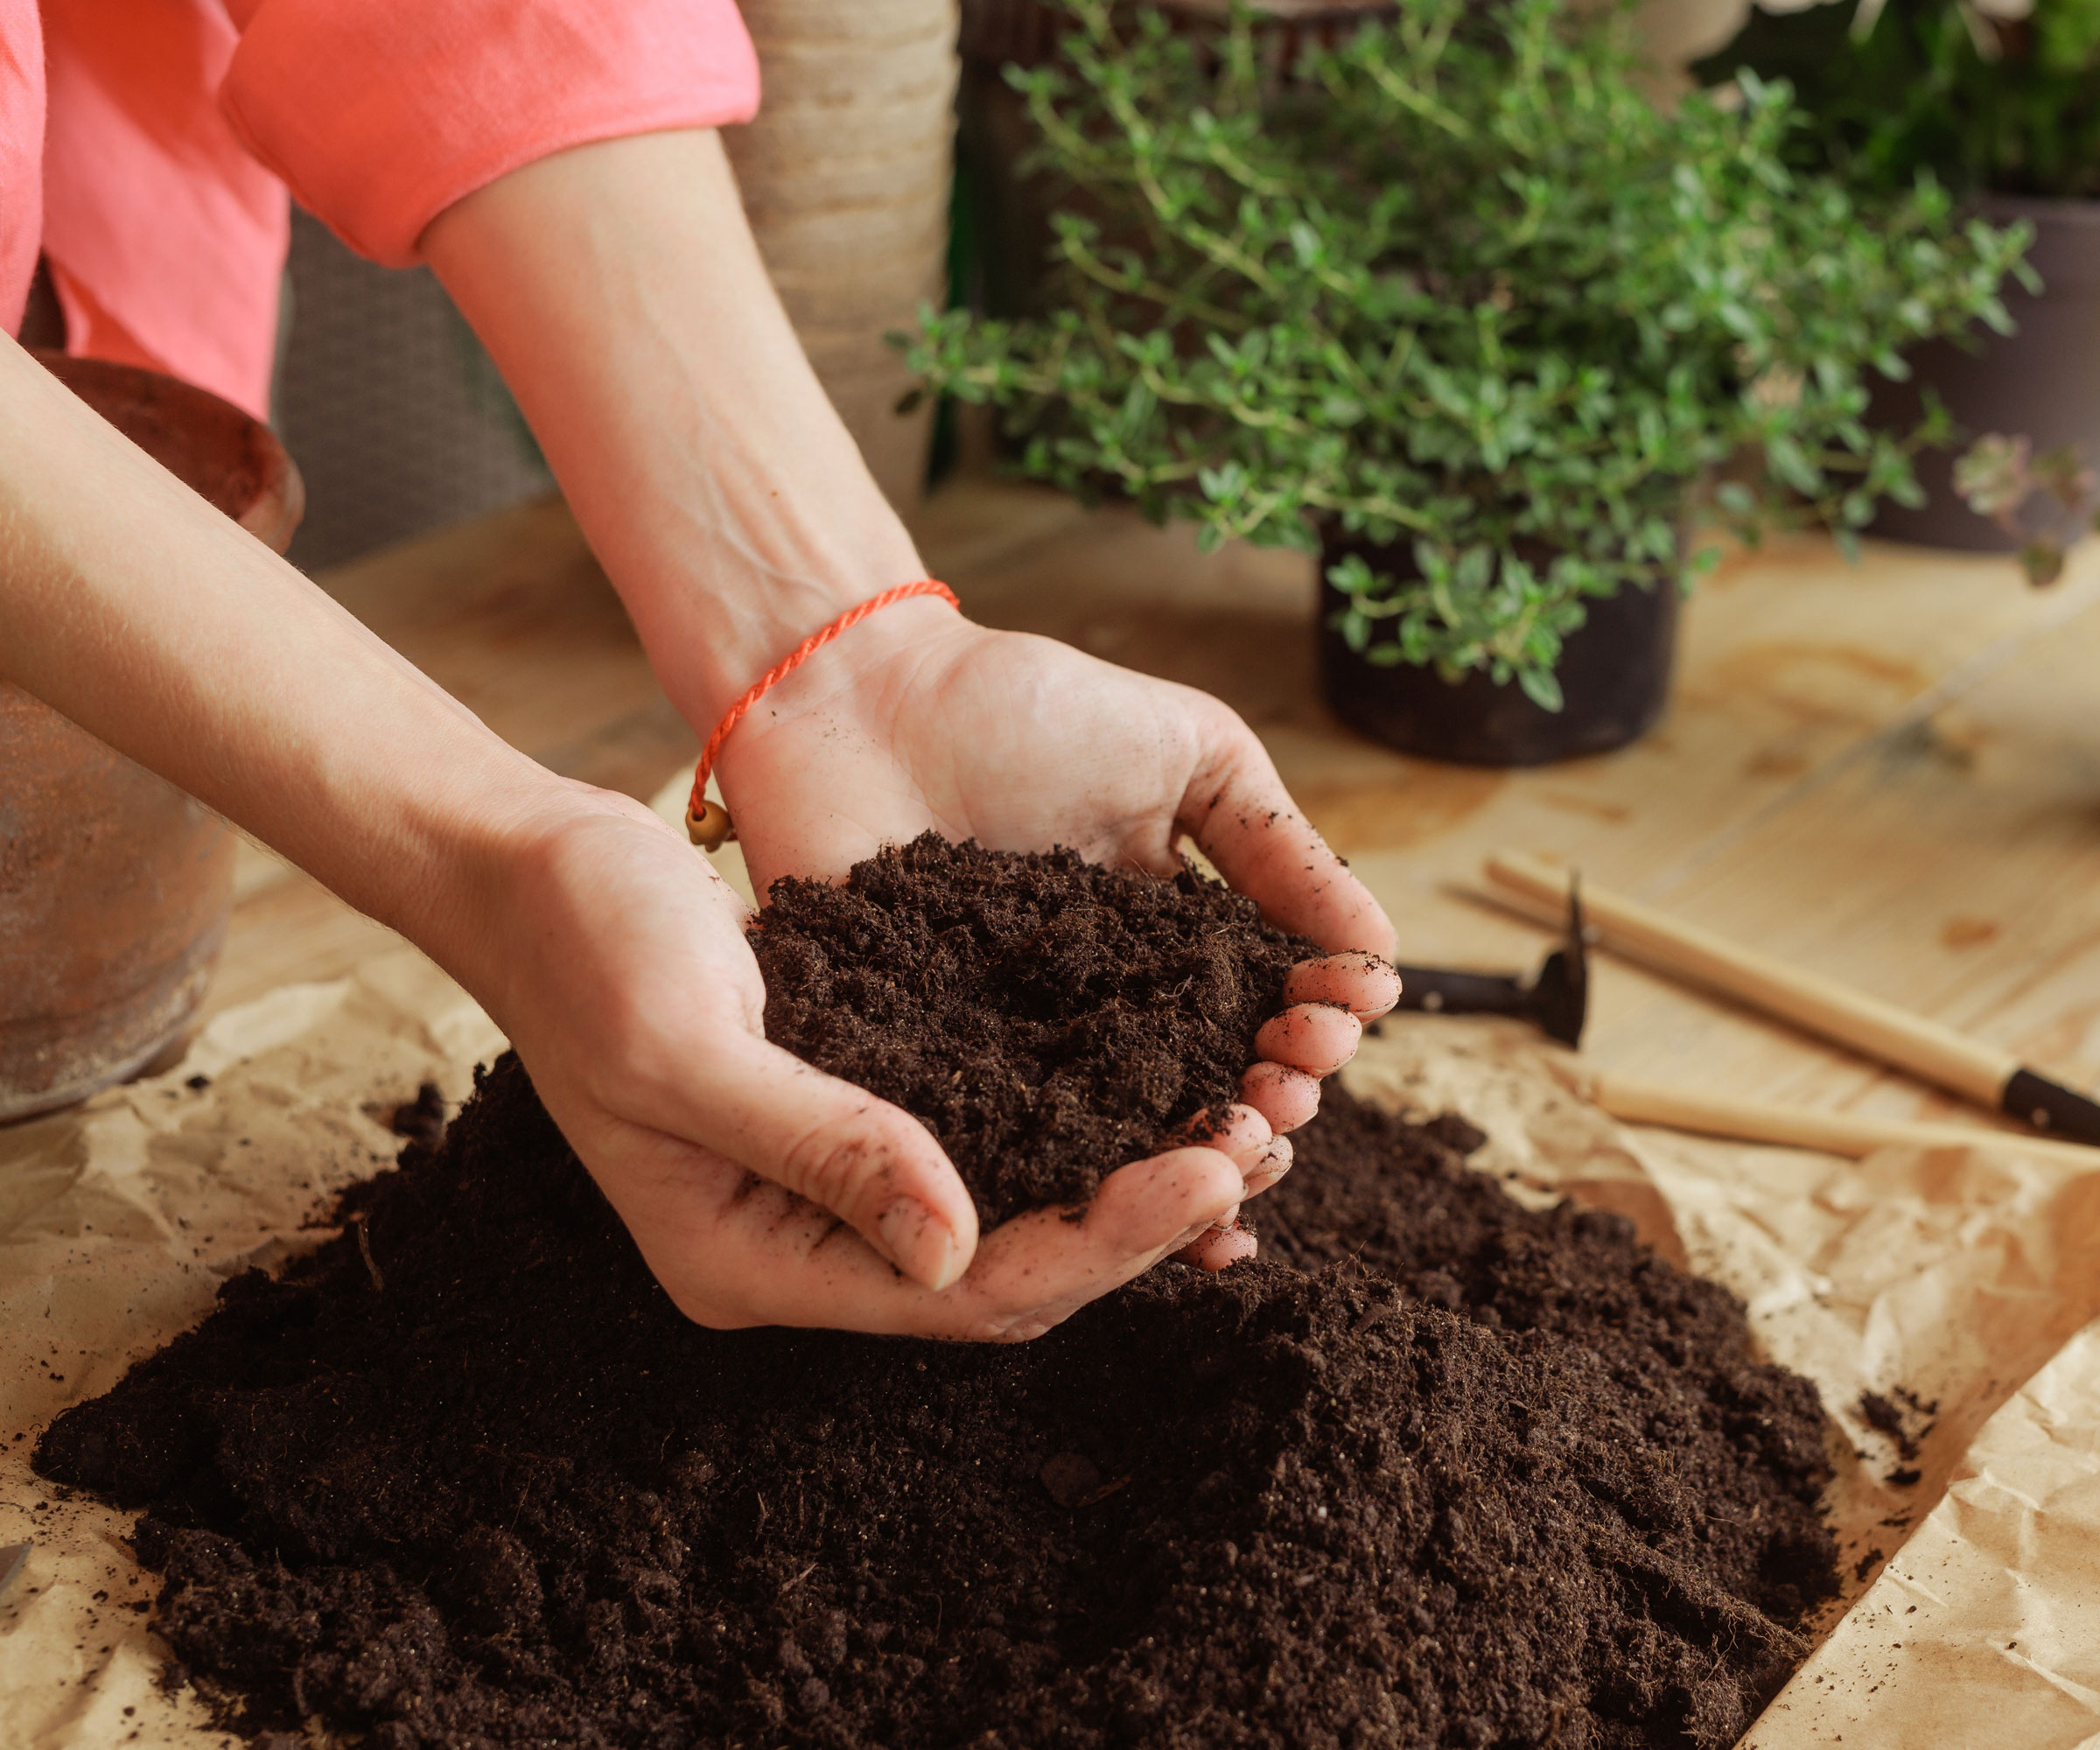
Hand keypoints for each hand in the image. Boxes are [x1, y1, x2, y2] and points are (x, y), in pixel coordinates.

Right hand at [470, 791, 1291, 1338]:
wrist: (531, 869)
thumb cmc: (586, 946)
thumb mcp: (691, 1046)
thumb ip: (820, 1146)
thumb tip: (958, 1249)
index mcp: (747, 1260)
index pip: (957, 1294)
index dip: (1093, 1241)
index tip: (1207, 1168)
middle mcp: (791, 1246)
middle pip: (995, 1274)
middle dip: (1127, 1221)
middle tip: (1251, 1148)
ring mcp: (816, 1187)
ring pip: (997, 1216)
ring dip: (1108, 1178)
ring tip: (1228, 1125)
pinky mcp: (840, 1116)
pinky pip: (973, 1148)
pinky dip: (1058, 1125)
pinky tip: (1136, 1086)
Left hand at [714, 603, 1401, 1268]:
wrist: (861, 698)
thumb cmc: (1024, 709)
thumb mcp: (1187, 752)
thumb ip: (1280, 848)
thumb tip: (1383, 958)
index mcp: (1174, 947)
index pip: (1268, 1016)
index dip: (1314, 1031)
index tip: (1330, 1020)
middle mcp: (1110, 1015)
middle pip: (1214, 1093)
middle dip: (1273, 1107)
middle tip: (1282, 1089)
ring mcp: (1026, 1055)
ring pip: (1134, 1143)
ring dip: (1204, 1162)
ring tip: (1239, 1151)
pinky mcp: (937, 1081)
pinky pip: (1018, 1161)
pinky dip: (1087, 1200)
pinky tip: (1154, 1228)